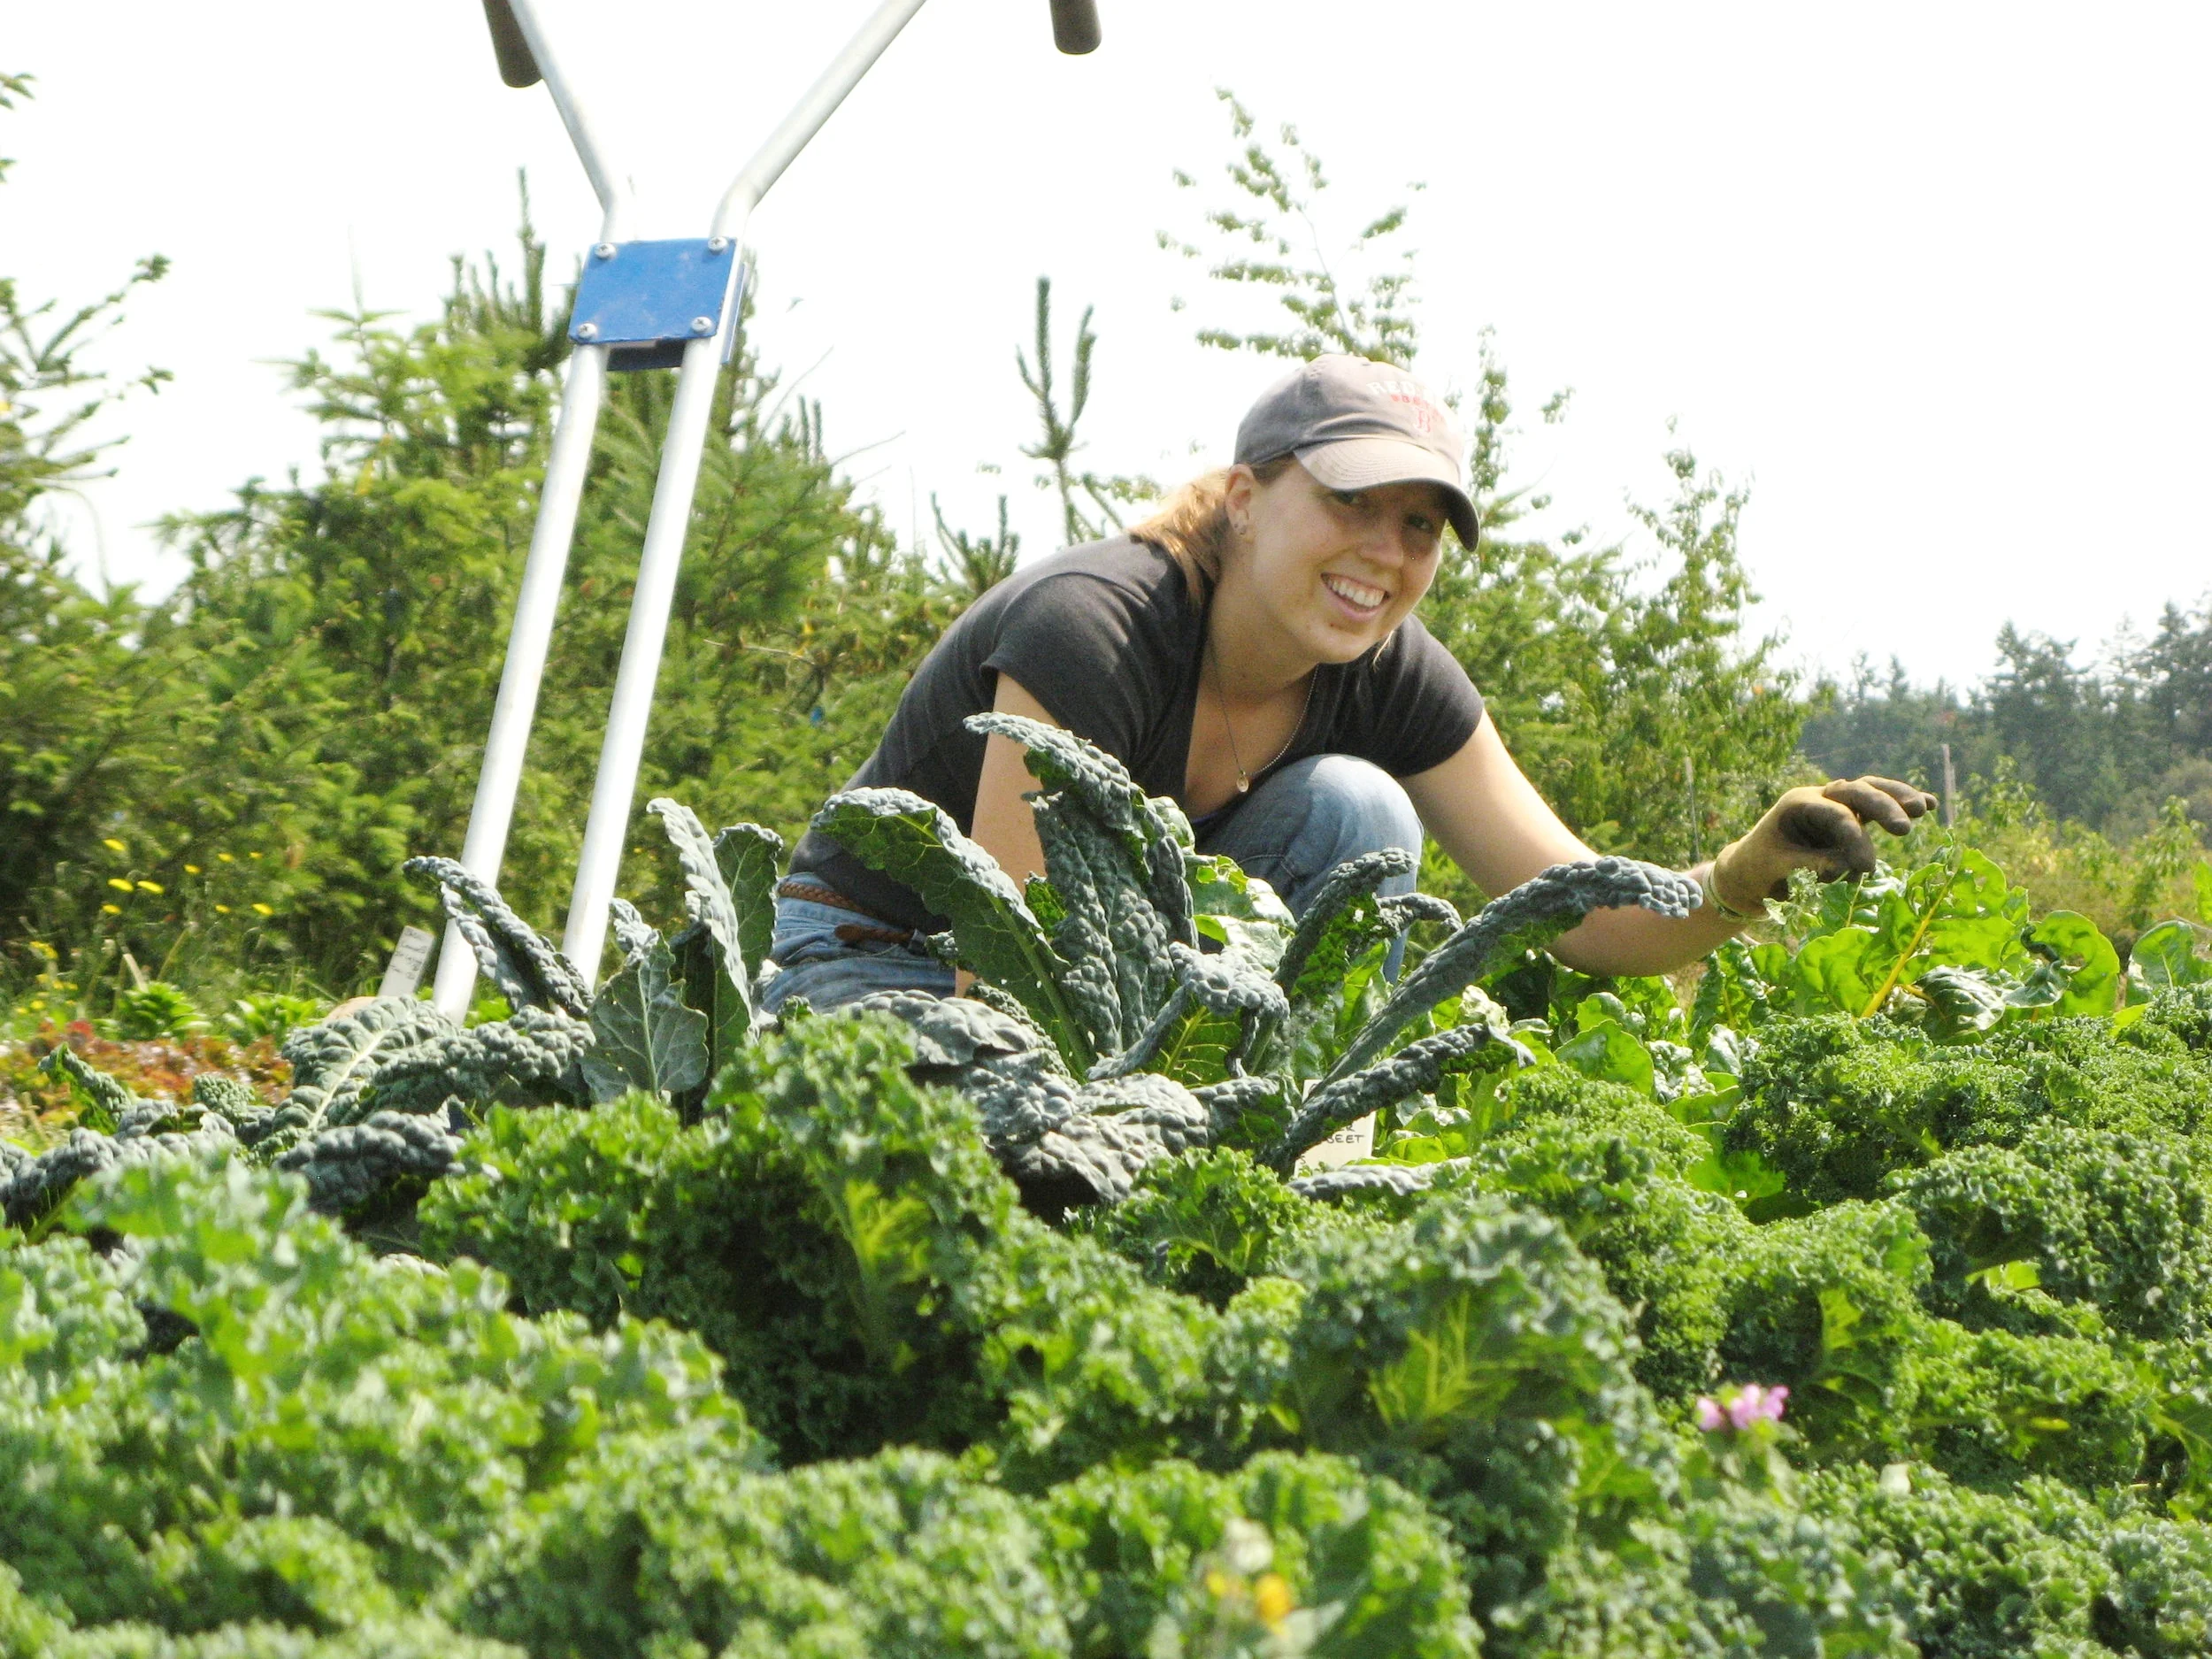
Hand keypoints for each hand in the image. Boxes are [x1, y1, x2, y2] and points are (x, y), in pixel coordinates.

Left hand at [1711, 776, 1937, 913]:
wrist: (1752, 871)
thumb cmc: (1761, 868)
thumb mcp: (1780, 869)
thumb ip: (1814, 866)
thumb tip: (1850, 866)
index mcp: (1797, 804)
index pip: (1831, 812)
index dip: (1851, 835)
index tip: (1865, 864)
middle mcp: (1820, 797)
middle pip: (1856, 792)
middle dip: (1881, 808)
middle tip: (1904, 829)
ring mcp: (1837, 805)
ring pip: (1871, 791)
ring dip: (1898, 798)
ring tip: (1923, 807)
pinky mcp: (1851, 818)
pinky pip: (1878, 806)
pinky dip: (1902, 803)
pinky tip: (1929, 804)